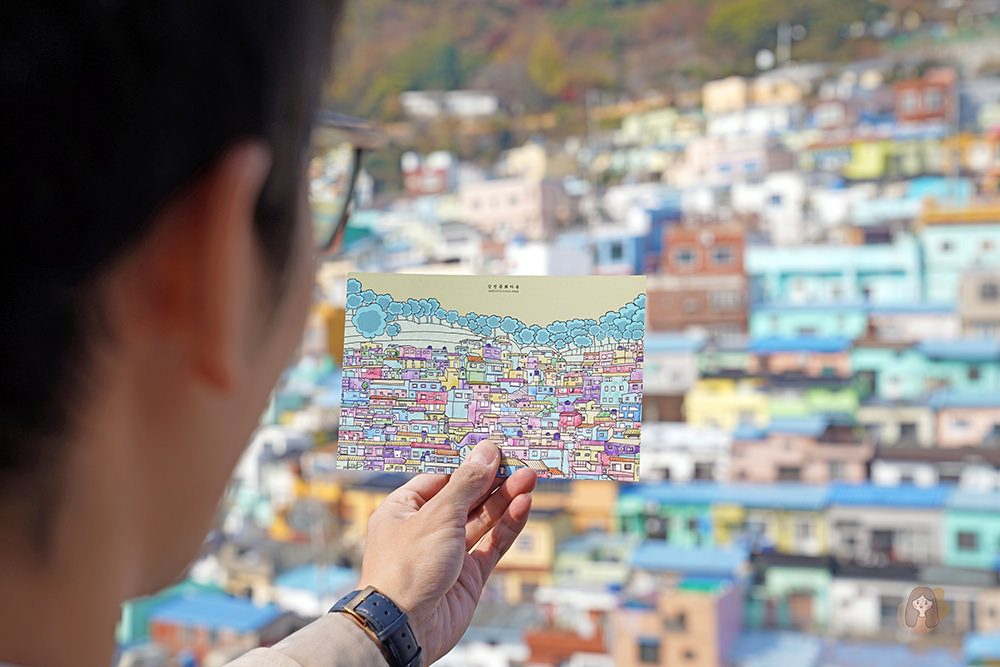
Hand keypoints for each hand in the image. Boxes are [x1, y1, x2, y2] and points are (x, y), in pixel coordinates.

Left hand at [358, 440, 536, 663]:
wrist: (403, 629)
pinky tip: (523, 505)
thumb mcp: (437, 515)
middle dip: (492, 481)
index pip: (439, 479)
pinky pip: (491, 545)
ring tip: (529, 478)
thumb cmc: (406, 567)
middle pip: (464, 498)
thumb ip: (466, 483)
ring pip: (481, 520)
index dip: (467, 466)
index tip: (493, 451)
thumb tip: (486, 451)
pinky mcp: (468, 577)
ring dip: (504, 500)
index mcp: (403, 510)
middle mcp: (425, 530)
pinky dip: (508, 525)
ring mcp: (448, 554)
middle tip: (519, 463)